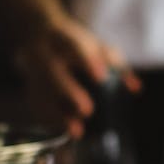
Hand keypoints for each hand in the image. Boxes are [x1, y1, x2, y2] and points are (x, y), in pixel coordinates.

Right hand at [15, 20, 139, 137]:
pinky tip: (63, 131)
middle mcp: (43, 52)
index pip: (74, 45)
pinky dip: (48, 120)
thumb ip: (117, 66)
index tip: (101, 76)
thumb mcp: (97, 46)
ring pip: (40, 92)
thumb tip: (136, 88)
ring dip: (57, 114)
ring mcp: (32, 70)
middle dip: (68, 91)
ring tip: (77, 131)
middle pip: (52, 71)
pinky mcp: (28, 86)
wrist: (36, 32)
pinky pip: (34, 104)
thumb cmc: (74, 43)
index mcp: (62, 36)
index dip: (87, 60)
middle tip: (87, 110)